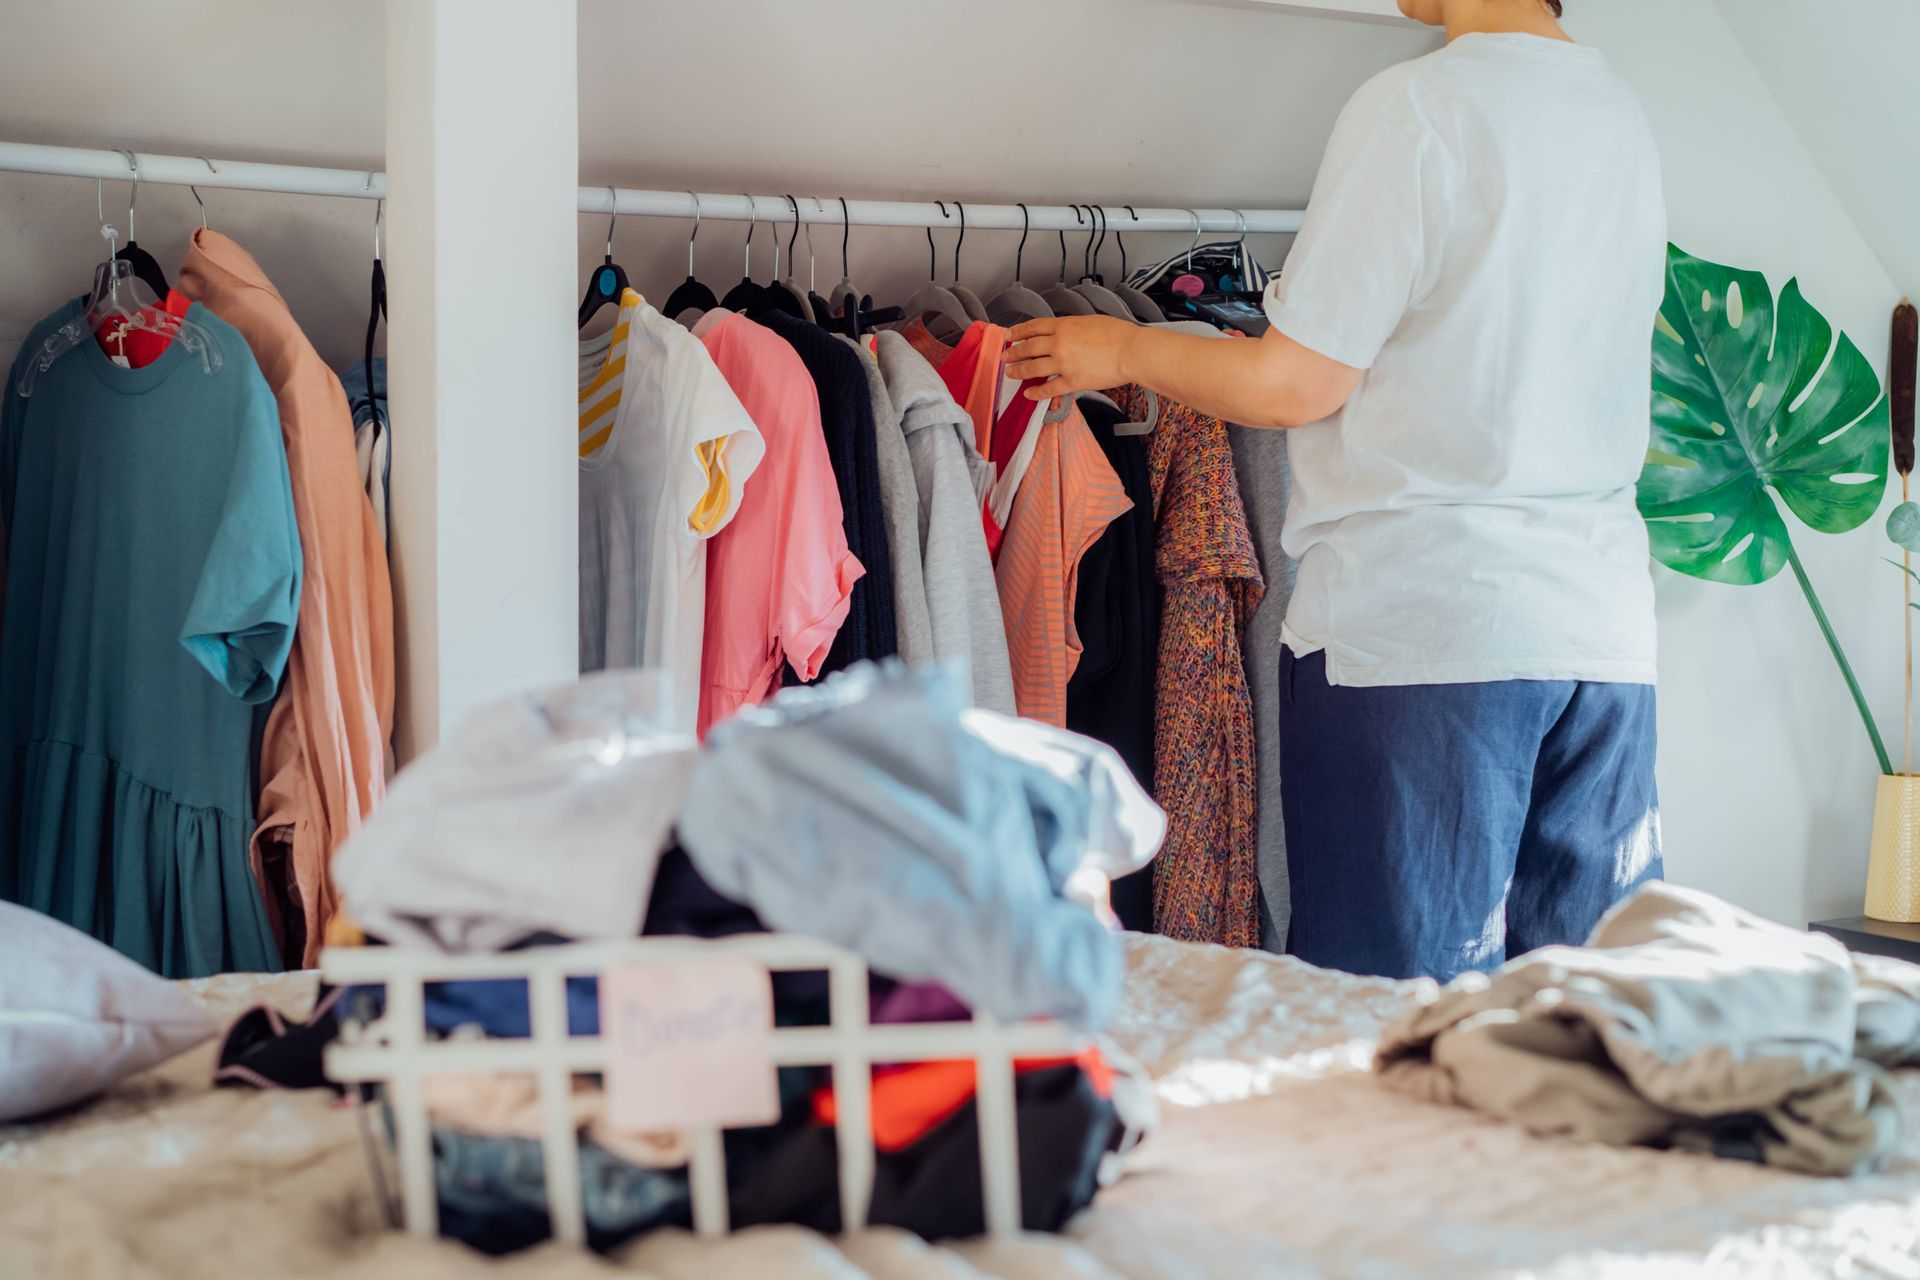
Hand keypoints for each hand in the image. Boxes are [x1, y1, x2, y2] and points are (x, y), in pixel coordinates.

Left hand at [1005, 315, 1138, 400]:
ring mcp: (1063, 363)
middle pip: (1028, 347)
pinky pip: (1048, 388)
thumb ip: (1071, 327)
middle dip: (1013, 352)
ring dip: (1018, 371)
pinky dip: (1036, 392)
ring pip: (1033, 368)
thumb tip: (1062, 333)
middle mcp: (1058, 343)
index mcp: (1063, 325)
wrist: (1131, 351)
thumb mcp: (1089, 321)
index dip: (1018, 331)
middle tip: (1004, 356)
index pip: (1033, 327)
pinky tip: (1028, 393)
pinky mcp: (1072, 381)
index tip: (1008, 334)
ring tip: (1010, 373)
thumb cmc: (1118, 334)